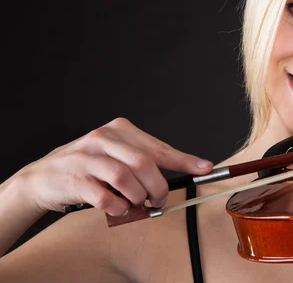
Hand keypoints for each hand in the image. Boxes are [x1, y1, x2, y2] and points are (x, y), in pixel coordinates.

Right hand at [16, 117, 212, 216]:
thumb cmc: (88, 167)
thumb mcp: (116, 156)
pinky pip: (106, 197)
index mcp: (120, 129)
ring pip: (125, 178)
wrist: (42, 177)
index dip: (184, 160)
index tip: (205, 168)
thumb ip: (143, 163)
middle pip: (144, 162)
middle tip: (159, 200)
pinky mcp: (75, 178)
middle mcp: (104, 138)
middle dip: (158, 186)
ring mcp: (87, 157)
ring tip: (136, 203)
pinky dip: (118, 207)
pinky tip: (119, 208)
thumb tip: (183, 175)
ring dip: (137, 197)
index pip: (158, 146)